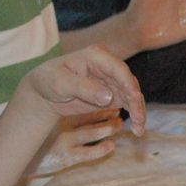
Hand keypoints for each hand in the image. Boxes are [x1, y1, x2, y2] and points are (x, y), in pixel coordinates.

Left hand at [22, 45, 146, 135]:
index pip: (119, 69)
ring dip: (138, 112)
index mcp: (97, 56)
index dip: (128, 84)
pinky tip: (137, 130)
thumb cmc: (49, 80)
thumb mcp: (61, 83)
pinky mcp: (113, 95)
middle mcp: (109, 66)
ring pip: (132, 95)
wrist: (45, 91)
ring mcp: (112, 81)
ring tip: (139, 130)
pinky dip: (134, 116)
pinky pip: (128, 104)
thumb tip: (108, 97)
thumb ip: (84, 88)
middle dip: (136, 102)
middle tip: (139, 120)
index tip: (134, 98)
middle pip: (130, 83)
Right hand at [32, 110, 125, 176]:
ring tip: (119, 124)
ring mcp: (64, 143)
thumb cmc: (43, 142)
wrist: (22, 160)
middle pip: (87, 117)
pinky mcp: (66, 158)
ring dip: (106, 128)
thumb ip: (71, 116)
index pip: (82, 106)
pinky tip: (111, 146)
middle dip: (105, 114)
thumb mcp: (54, 125)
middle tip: (119, 110)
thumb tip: (99, 107)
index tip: (113, 101)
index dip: (99, 104)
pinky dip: (100, 149)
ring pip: (90, 133)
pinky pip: (86, 153)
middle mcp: (62, 127)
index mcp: (58, 116)